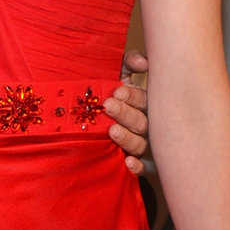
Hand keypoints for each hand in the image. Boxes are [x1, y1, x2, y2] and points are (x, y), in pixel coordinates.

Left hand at [106, 48, 148, 173]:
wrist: (86, 118)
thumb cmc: (104, 92)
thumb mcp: (114, 72)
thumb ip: (126, 62)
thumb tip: (143, 62)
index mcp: (141, 103)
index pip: (143, 99)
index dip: (132, 96)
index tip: (117, 91)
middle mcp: (144, 124)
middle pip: (141, 121)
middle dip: (126, 113)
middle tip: (109, 106)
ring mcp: (141, 144)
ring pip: (140, 144)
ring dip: (127, 137)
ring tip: (112, 130)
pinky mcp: (136, 162)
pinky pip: (142, 168)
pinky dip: (137, 166)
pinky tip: (127, 162)